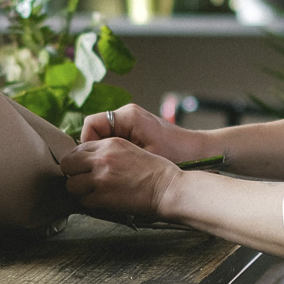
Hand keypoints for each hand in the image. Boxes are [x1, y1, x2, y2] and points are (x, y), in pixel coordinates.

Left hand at [61, 136, 179, 220]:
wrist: (168, 187)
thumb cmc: (156, 170)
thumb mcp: (131, 149)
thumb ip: (109, 152)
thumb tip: (89, 161)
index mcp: (111, 143)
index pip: (77, 149)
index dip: (79, 161)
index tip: (85, 169)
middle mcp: (102, 158)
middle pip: (68, 165)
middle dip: (74, 174)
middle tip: (84, 181)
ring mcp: (101, 177)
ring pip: (71, 185)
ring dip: (80, 190)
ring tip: (94, 193)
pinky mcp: (103, 196)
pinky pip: (84, 201)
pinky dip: (91, 203)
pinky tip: (104, 201)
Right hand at [80, 103, 203, 163]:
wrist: (197, 151)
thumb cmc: (176, 154)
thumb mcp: (144, 157)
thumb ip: (116, 157)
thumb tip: (92, 165)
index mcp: (128, 116)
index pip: (91, 124)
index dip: (86, 144)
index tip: (92, 163)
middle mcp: (128, 114)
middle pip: (95, 129)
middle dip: (93, 149)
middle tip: (97, 168)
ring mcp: (132, 120)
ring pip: (103, 135)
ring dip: (103, 152)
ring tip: (110, 169)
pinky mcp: (136, 128)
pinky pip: (114, 138)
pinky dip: (113, 151)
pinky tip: (121, 166)